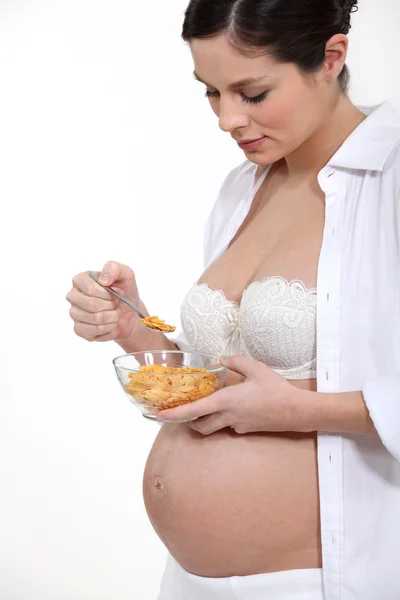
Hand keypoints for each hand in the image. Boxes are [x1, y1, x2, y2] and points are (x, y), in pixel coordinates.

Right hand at [66, 261, 140, 342]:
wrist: (129, 314)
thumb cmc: (125, 293)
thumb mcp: (126, 275)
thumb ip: (114, 269)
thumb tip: (103, 280)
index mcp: (81, 280)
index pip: (90, 289)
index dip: (107, 294)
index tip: (116, 293)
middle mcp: (73, 296)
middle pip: (92, 305)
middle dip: (111, 306)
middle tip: (116, 304)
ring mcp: (74, 313)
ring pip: (95, 319)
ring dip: (112, 317)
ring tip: (114, 313)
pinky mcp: (79, 329)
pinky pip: (93, 331)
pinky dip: (108, 329)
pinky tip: (109, 324)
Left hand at [157, 354, 311, 435]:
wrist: (295, 411)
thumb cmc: (275, 389)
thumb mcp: (256, 368)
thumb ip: (236, 362)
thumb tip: (222, 359)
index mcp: (226, 400)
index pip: (194, 410)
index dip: (175, 414)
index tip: (160, 415)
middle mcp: (228, 416)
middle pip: (199, 426)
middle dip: (188, 422)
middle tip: (181, 411)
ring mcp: (237, 425)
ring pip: (213, 428)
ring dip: (204, 421)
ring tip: (203, 408)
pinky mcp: (246, 429)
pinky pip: (228, 426)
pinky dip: (223, 419)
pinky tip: (232, 407)